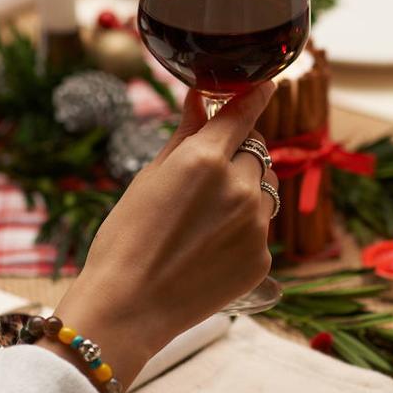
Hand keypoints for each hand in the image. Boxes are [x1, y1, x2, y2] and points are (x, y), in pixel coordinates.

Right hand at [46, 84, 277, 380]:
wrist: (128, 308)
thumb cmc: (125, 239)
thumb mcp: (149, 178)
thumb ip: (185, 135)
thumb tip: (201, 98)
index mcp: (206, 160)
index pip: (244, 114)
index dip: (256, 95)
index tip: (267, 83)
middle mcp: (240, 188)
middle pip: (256, 153)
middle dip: (238, 156)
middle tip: (205, 180)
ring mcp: (256, 226)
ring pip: (264, 191)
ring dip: (245, 193)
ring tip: (204, 220)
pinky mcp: (262, 259)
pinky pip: (260, 230)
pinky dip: (242, 232)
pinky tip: (208, 250)